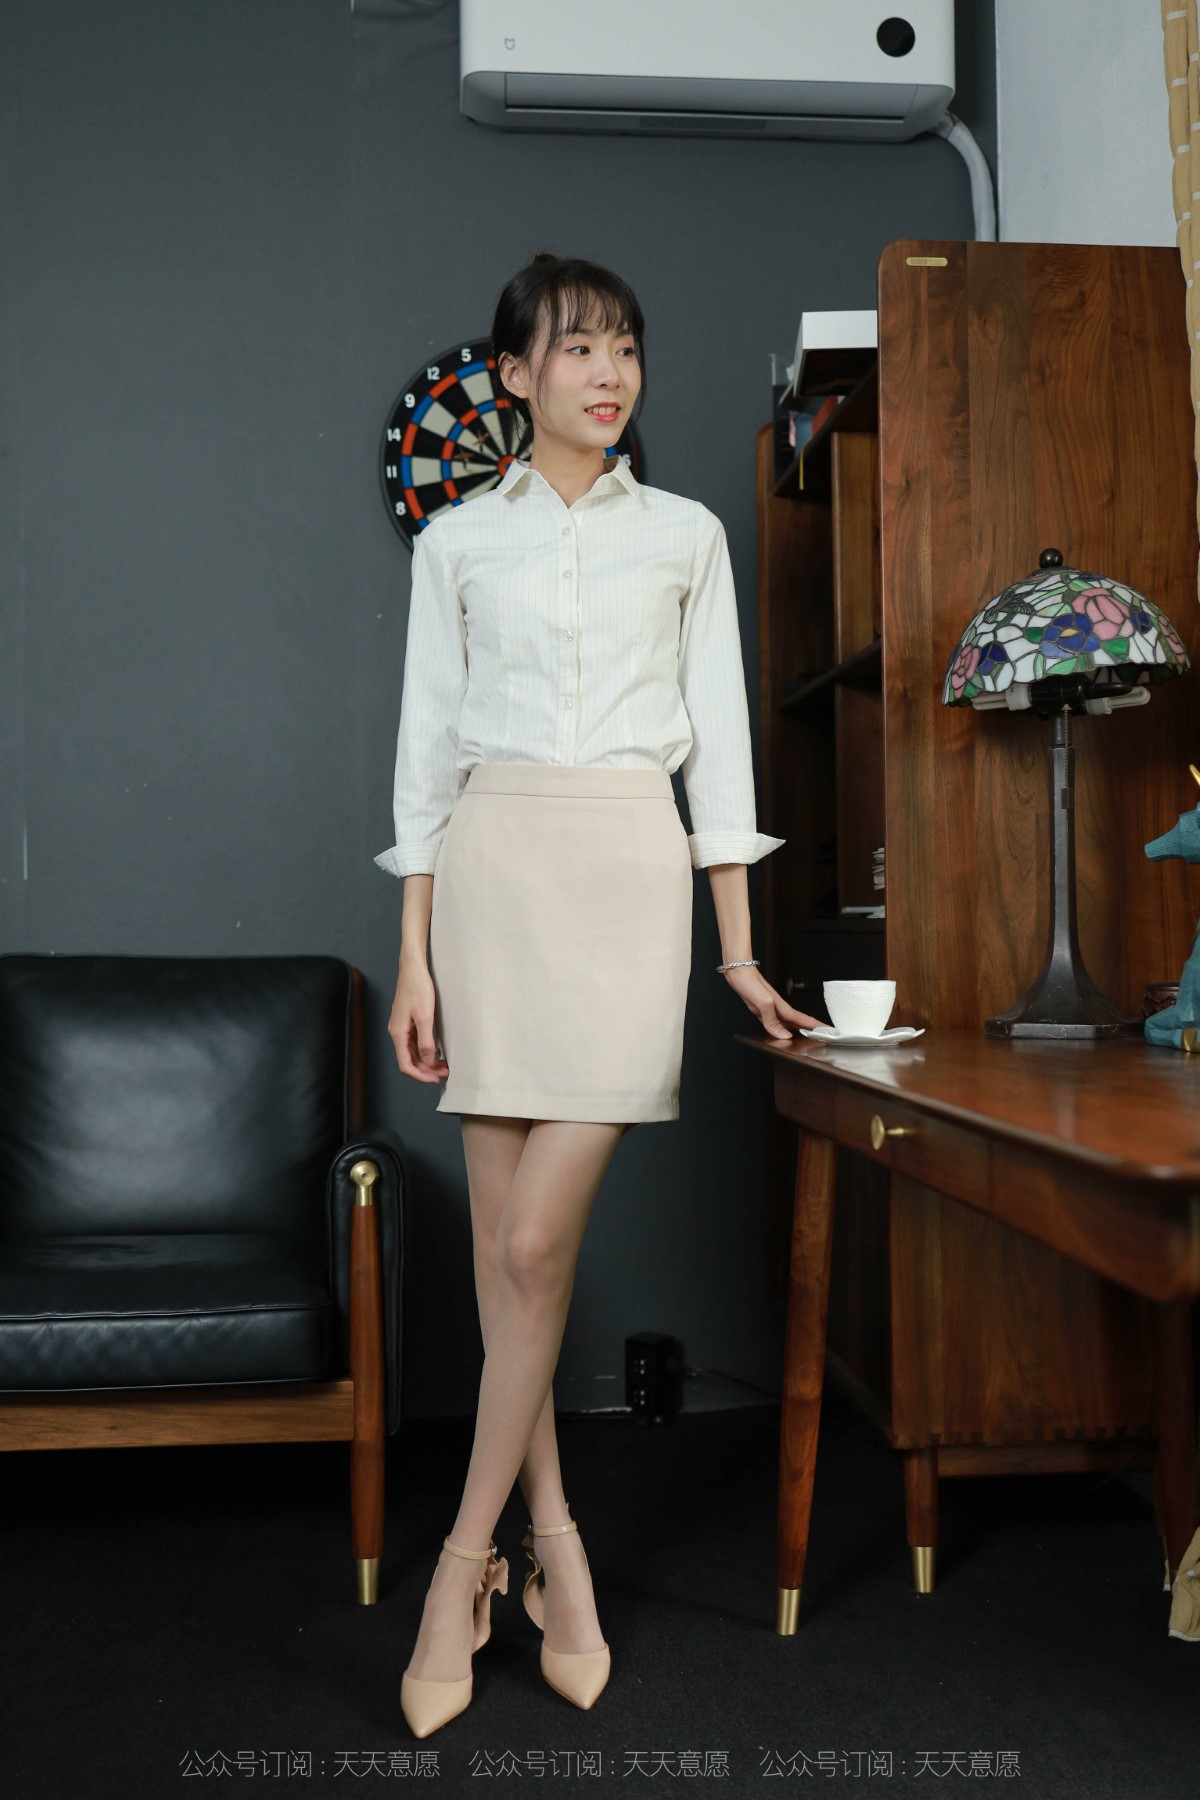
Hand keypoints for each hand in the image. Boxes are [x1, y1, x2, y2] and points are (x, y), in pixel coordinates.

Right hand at [388, 960, 449, 1083]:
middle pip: (409, 1060)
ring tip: (443, 1065)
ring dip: (426, 1061)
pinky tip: (436, 1051)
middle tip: (444, 1073)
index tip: (436, 1079)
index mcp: (398, 1033)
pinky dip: (425, 1050)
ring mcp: (401, 1026)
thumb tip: (427, 1061)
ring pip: (412, 1052)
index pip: (406, 1064)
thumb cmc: (418, 988)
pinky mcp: (407, 1020)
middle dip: (426, 1070)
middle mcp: (396, 1032)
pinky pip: (414, 1042)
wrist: (413, 968)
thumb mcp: (425, 1017)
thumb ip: (426, 1041)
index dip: (420, 1075)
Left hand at [720, 964, 820, 1040]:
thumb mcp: (763, 1002)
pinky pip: (775, 1022)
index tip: (827, 1033)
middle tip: (821, 1039)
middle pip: (798, 1023)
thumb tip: (784, 1036)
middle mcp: (778, 1009)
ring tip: (806, 1038)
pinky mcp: (761, 1009)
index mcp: (782, 1008)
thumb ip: (772, 1020)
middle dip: (810, 1030)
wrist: (738, 971)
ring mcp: (770, 1009)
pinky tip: (781, 1032)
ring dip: (797, 1030)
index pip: (803, 1020)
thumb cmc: (750, 982)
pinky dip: (781, 1028)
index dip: (815, 1027)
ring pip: (787, 1023)